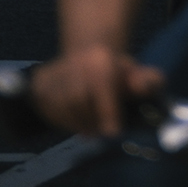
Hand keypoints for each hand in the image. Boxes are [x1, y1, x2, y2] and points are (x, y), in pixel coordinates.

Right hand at [30, 45, 161, 138]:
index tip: (113, 132)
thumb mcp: (135, 73)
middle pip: (79, 101)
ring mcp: (54, 74)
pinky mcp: (39, 86)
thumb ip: (147, 80)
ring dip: (77, 123)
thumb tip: (146, 86)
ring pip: (63, 108)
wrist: (86, 55)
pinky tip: (73, 117)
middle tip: (100, 131)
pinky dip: (62, 121)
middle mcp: (74, 63)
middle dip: (91, 120)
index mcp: (100, 59)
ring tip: (88, 124)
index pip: (100, 85)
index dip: (107, 111)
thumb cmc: (114, 71)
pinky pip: (49, 111)